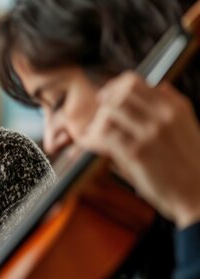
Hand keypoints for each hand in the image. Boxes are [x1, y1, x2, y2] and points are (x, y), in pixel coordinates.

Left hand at [79, 72, 199, 228]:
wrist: (198, 195)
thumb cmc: (188, 166)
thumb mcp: (186, 127)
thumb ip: (169, 107)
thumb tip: (157, 86)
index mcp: (174, 107)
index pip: (133, 82)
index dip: (112, 88)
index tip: (103, 98)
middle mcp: (164, 116)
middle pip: (118, 94)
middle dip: (103, 105)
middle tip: (97, 119)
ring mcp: (150, 133)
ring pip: (109, 112)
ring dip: (97, 123)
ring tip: (94, 136)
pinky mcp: (137, 152)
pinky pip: (105, 135)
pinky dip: (92, 139)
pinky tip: (89, 145)